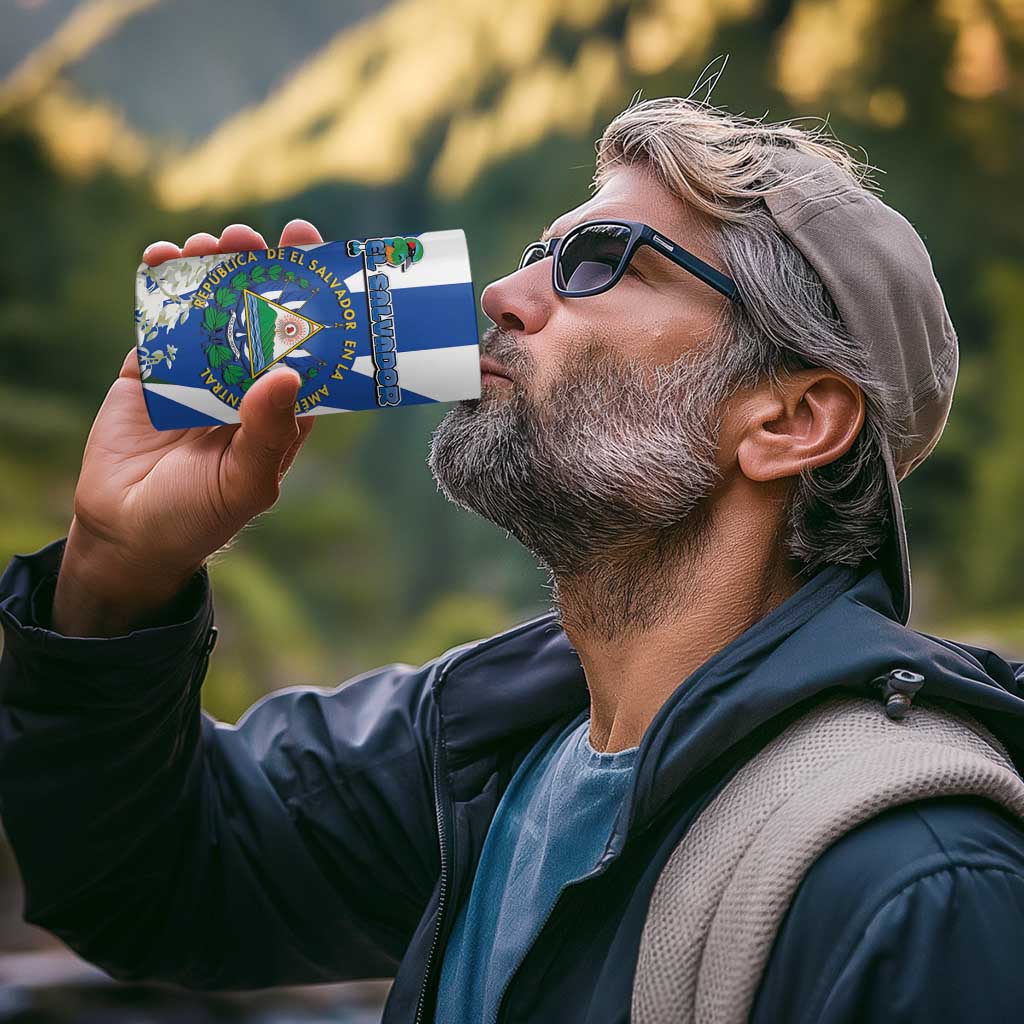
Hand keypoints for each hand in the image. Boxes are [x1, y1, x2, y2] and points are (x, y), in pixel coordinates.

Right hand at [52, 220, 323, 635]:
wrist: (127, 534)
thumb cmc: (199, 517)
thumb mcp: (246, 482)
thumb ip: (268, 432)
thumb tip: (288, 372)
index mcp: (281, 407)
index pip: (306, 344)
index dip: (313, 300)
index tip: (317, 254)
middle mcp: (245, 381)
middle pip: (259, 313)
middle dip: (261, 270)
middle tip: (258, 237)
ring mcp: (197, 371)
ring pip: (211, 306)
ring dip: (213, 268)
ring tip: (212, 242)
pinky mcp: (152, 368)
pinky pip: (160, 318)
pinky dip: (161, 284)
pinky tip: (163, 257)